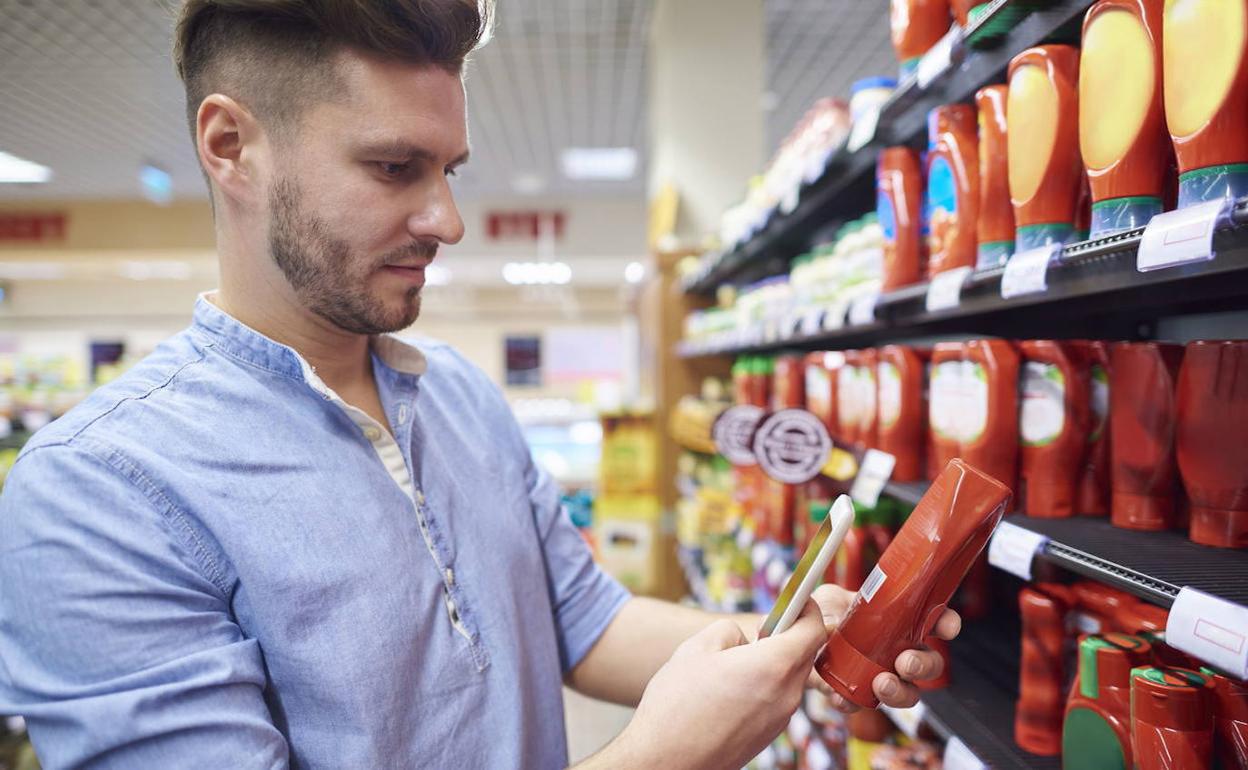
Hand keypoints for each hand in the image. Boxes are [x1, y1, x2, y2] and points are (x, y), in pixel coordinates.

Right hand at [601, 600, 827, 769]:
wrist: (667, 760)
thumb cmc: (677, 705)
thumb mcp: (697, 648)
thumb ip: (730, 631)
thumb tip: (744, 638)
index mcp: (772, 666)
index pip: (812, 629)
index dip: (806, 609)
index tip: (797, 600)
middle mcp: (785, 695)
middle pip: (805, 654)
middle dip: (789, 635)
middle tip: (761, 628)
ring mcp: (780, 719)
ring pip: (790, 677)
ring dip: (775, 663)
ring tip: (737, 663)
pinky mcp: (769, 735)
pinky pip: (778, 699)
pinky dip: (766, 686)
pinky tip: (733, 689)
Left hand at [807, 583, 960, 711]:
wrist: (799, 638)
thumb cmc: (824, 614)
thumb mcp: (829, 600)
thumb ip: (834, 608)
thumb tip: (836, 625)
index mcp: (900, 621)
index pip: (934, 620)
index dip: (946, 623)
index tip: (946, 627)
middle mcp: (898, 651)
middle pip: (930, 664)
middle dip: (923, 666)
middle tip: (905, 663)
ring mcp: (882, 676)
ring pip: (908, 693)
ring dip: (899, 692)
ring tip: (882, 684)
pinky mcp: (856, 694)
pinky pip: (861, 705)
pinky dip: (853, 702)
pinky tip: (841, 697)